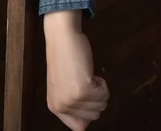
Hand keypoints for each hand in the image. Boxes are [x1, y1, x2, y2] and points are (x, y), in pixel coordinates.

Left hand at [44, 12, 109, 130]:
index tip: (87, 100)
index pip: (78, 128)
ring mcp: (71, 100)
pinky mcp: (83, 91)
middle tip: (81, 80)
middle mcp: (61, 106)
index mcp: (54, 107)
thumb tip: (84, 125)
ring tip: (84, 75)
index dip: (87, 115)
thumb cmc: (65, 60)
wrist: (62, 39)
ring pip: (102, 105)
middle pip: (95, 116)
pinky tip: (89, 72)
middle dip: (94, 98)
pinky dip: (102, 83)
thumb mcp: (62, 87)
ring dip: (98, 89)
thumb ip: (71, 105)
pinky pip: (105, 95)